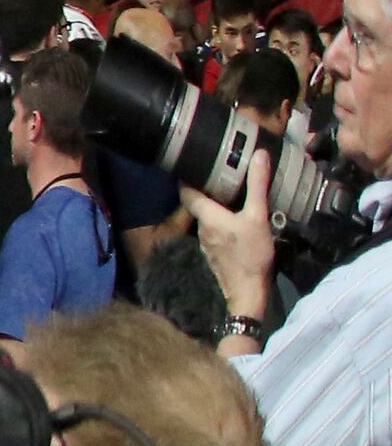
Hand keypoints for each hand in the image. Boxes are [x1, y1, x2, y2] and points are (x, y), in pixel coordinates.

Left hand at [184, 149, 278, 318]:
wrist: (248, 291)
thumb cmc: (252, 253)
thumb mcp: (258, 216)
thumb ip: (258, 185)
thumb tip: (258, 154)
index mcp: (206, 216)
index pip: (187, 191)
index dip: (188, 177)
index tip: (195, 163)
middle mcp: (201, 228)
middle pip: (198, 203)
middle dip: (208, 189)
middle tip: (222, 174)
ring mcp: (206, 242)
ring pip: (207, 217)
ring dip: (217, 206)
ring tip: (233, 192)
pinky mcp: (214, 252)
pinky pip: (215, 230)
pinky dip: (222, 220)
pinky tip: (237, 218)